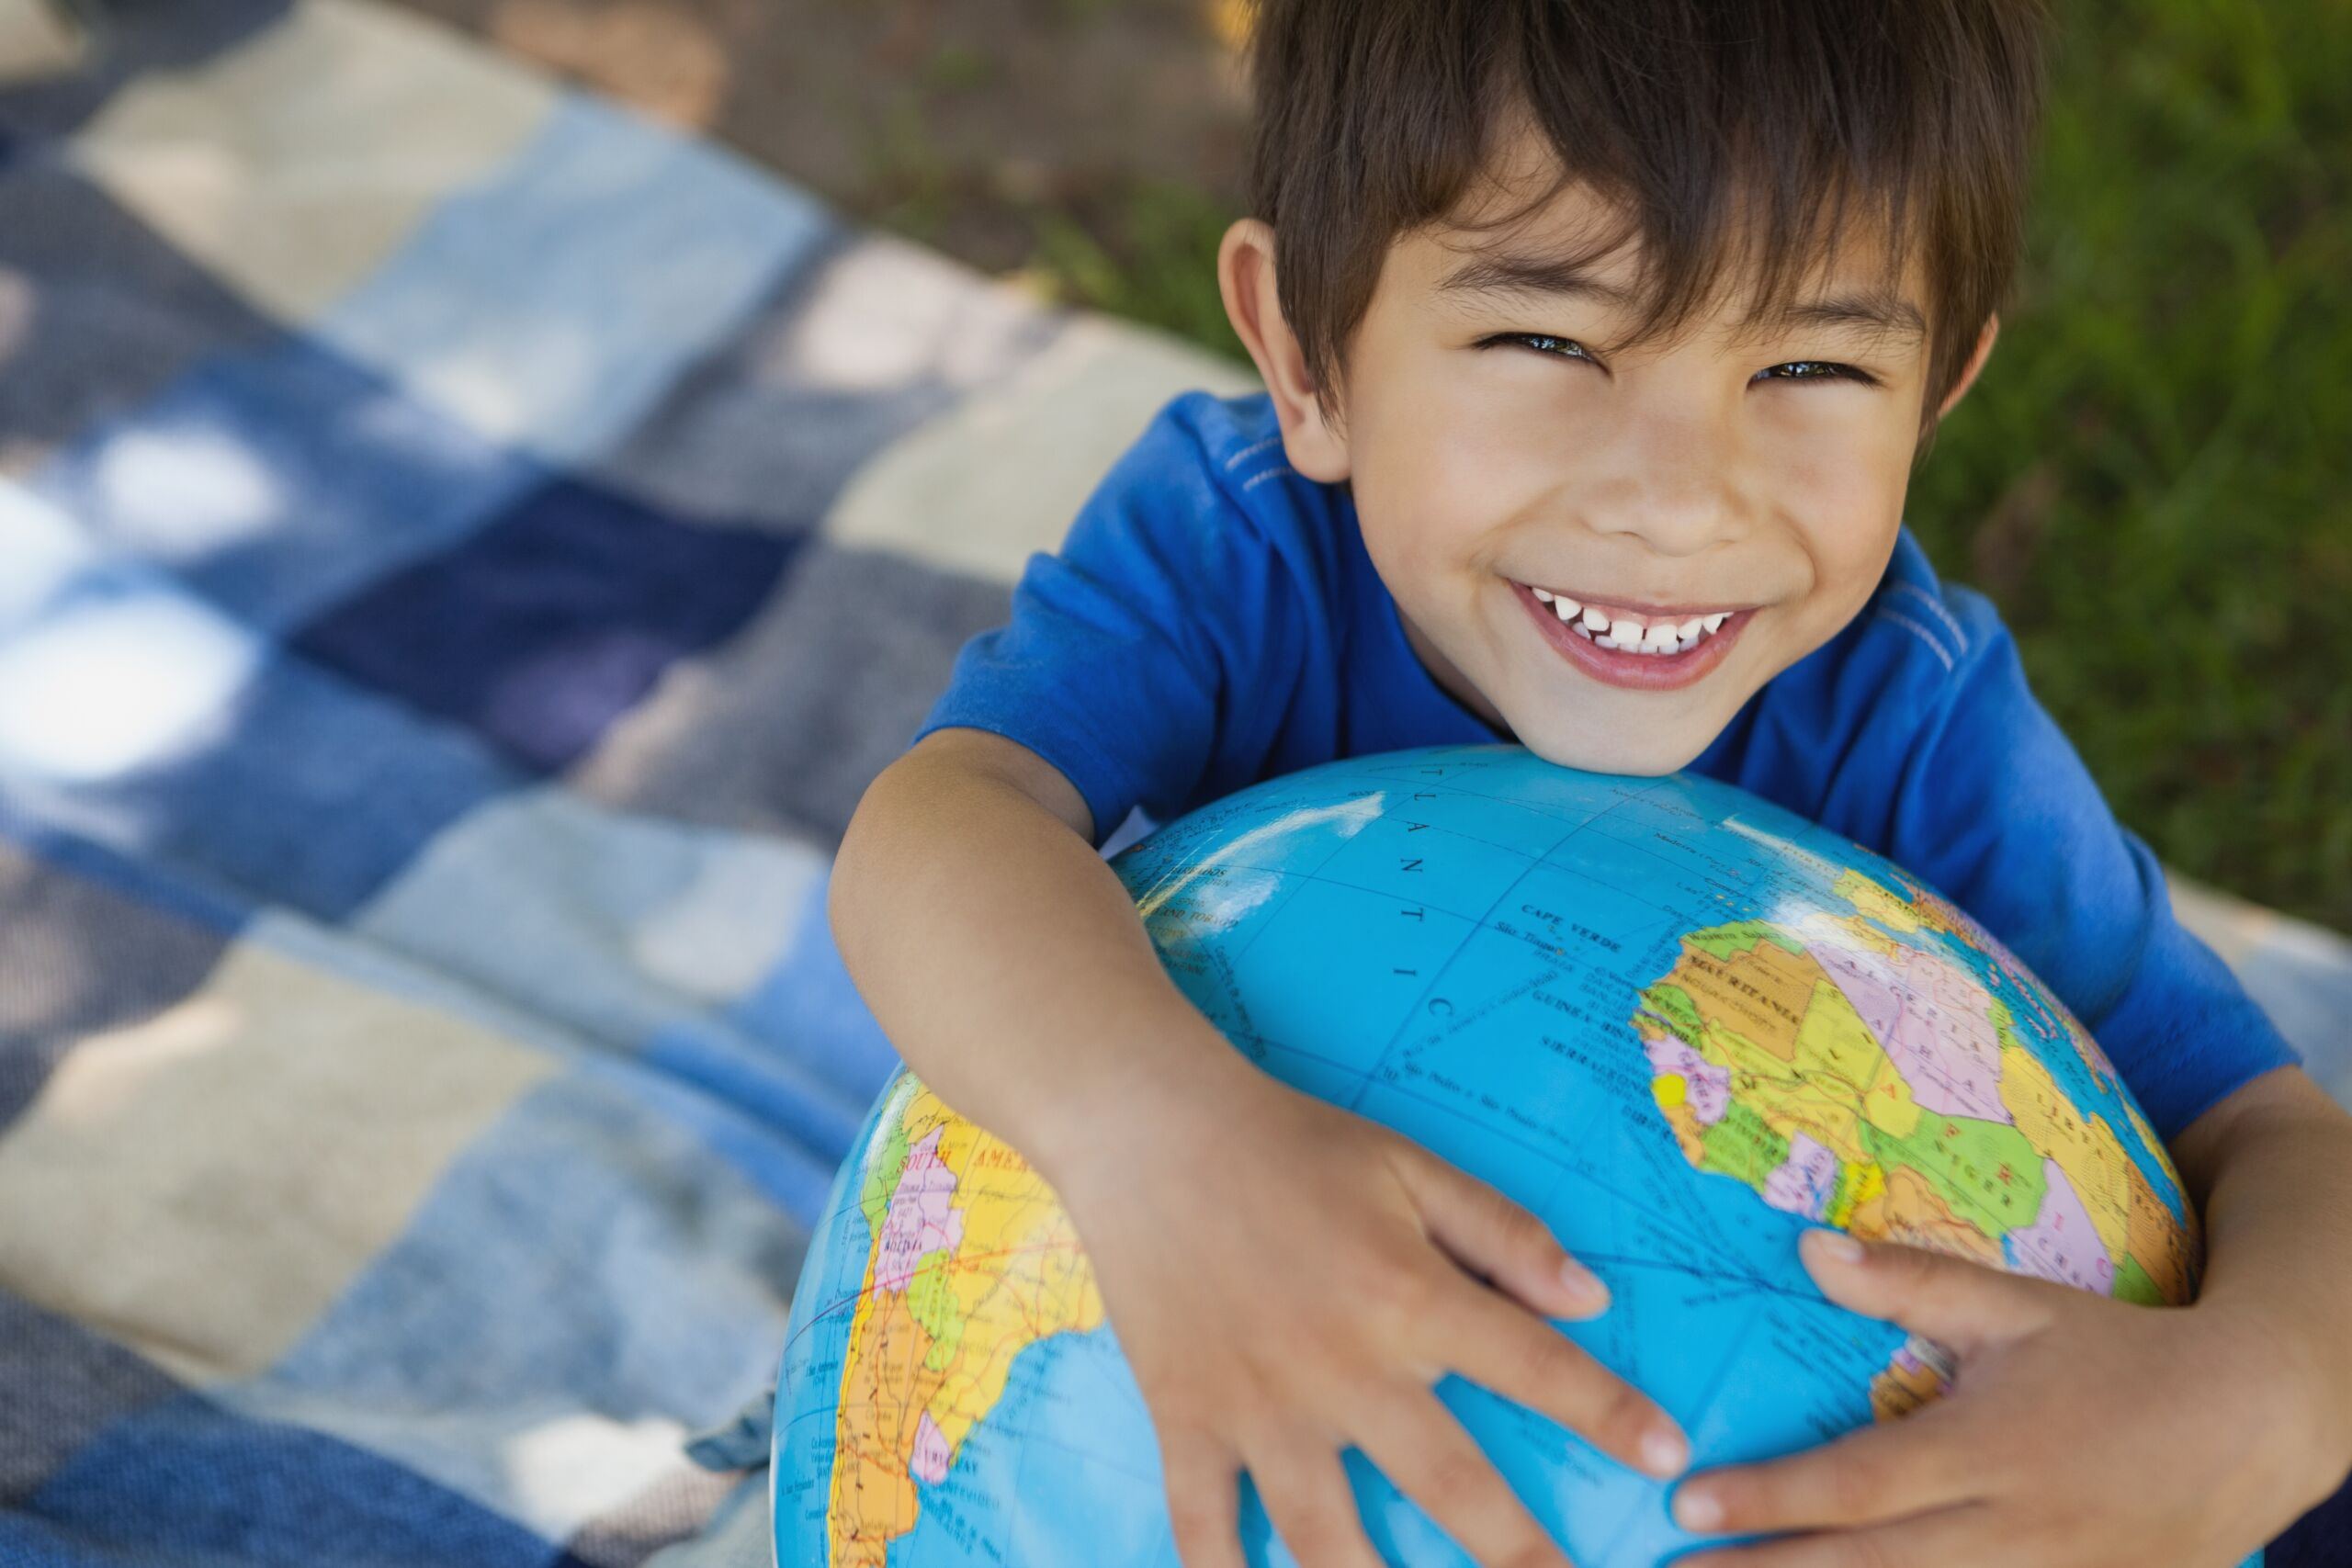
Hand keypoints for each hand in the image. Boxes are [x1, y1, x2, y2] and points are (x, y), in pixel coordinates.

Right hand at [1054, 1064, 1689, 1567]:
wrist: (1148, 1129)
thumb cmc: (1290, 1143)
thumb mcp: (1409, 1167)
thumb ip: (1503, 1235)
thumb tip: (1593, 1298)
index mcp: (1408, 1297)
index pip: (1534, 1369)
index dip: (1609, 1416)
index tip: (1670, 1459)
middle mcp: (1343, 1369)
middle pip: (1451, 1489)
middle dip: (1520, 1560)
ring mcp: (1260, 1407)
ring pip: (1328, 1541)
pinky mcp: (1189, 1420)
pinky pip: (1204, 1528)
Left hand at [1668, 1229, 2335, 1566]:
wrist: (2250, 1426)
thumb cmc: (2117, 1355)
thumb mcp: (2016, 1307)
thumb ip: (1909, 1282)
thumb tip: (1805, 1246)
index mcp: (1987, 1449)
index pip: (1858, 1483)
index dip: (1771, 1498)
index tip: (1687, 1502)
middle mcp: (2009, 1530)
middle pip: (1870, 1567)